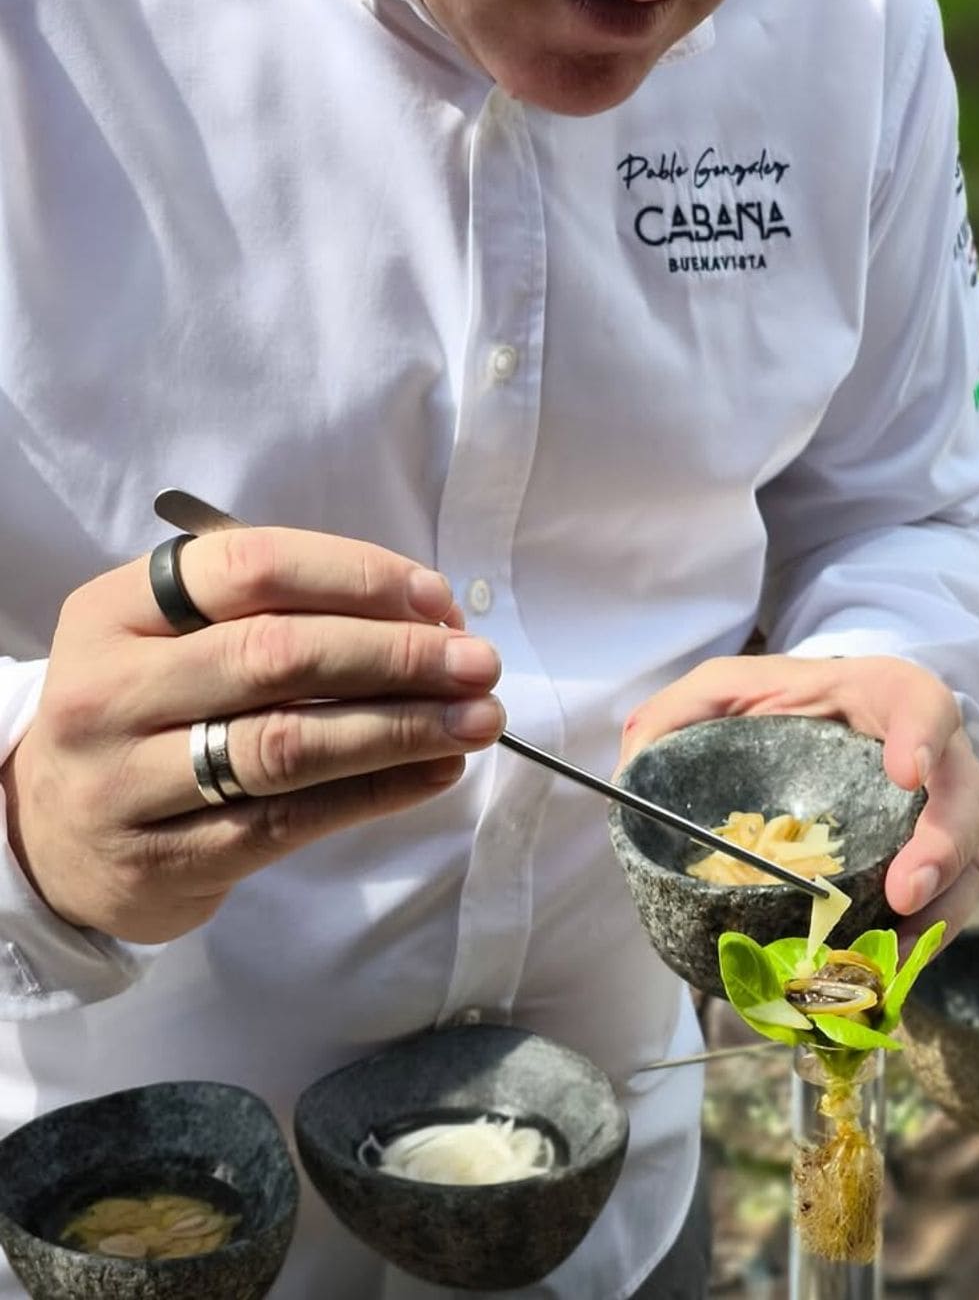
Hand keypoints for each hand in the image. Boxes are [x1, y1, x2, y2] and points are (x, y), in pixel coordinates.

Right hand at [2, 529, 503, 943]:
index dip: (355, 576)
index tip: (437, 599)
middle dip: (396, 655)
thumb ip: (274, 612)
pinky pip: (290, 819)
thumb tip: (426, 613)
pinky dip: (376, 792)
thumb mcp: (168, 638)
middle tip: (479, 662)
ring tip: (478, 718)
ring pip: (287, 744)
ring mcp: (129, 782)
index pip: (249, 568)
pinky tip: (434, 771)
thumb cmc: (144, 710)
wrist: (48, 836)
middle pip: (276, 657)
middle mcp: (112, 690)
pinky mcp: (166, 861)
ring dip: (401, 728)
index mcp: (118, 609)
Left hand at [618, 654, 978, 951]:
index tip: (907, 770)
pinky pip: (949, 908)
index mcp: (884, 697)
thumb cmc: (785, 703)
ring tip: (896, 948)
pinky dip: (924, 942)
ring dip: (941, 912)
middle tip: (905, 890)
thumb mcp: (728, 688)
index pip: (921, 702)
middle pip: (965, 796)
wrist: (831, 722)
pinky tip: (888, 967)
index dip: (924, 734)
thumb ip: (679, 712)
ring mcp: (940, 815)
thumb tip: (628, 767)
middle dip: (943, 846)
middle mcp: (932, 756)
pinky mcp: (937, 865)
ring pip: (969, 863)